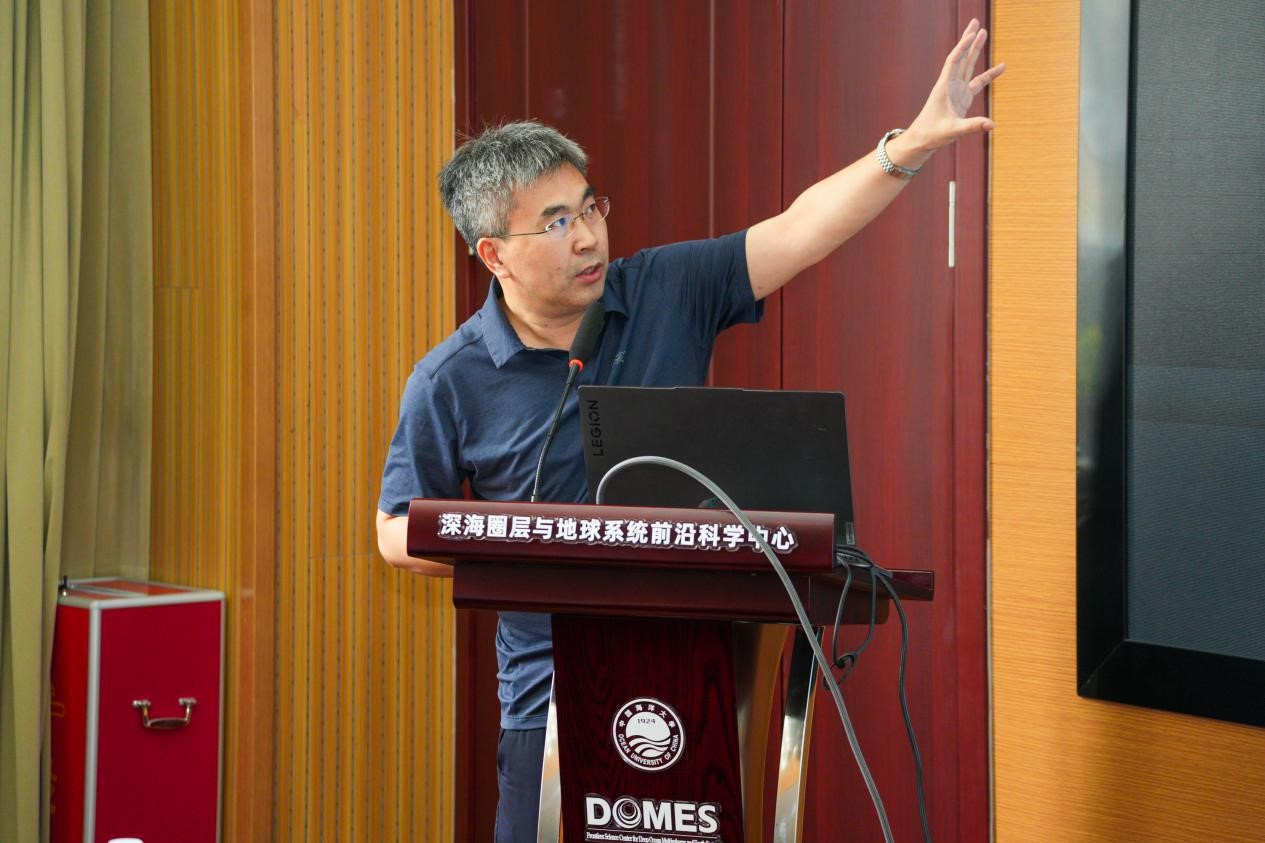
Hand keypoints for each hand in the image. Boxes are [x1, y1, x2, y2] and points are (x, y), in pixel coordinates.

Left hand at [903, 19, 1005, 156]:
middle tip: (976, 23)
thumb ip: (972, 126)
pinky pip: (977, 83)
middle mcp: (950, 86)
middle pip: (961, 57)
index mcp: (944, 88)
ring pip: (968, 66)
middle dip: (969, 40)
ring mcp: (957, 91)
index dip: (963, 47)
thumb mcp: (952, 131)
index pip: (954, 61)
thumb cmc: (931, 134)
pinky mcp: (962, 99)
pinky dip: (988, 75)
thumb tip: (991, 124)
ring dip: (976, 50)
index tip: (973, 33)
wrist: (922, 141)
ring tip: (984, 33)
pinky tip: (1001, 68)